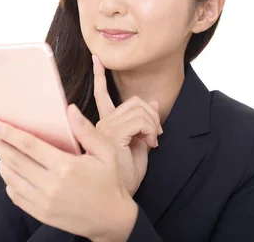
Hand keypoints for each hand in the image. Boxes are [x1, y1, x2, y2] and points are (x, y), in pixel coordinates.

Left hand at [0, 104, 137, 240]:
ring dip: (3, 162)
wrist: (112, 219)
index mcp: (66, 166)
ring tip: (3, 152)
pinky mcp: (41, 214)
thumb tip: (70, 109)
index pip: (29, 145)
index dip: (10, 133)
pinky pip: (16, 196)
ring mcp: (44, 202)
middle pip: (14, 161)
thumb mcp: (105, 152)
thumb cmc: (109, 181)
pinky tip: (13, 173)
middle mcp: (51, 185)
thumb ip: (86, 130)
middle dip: (0, 145)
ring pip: (12, 179)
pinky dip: (10, 182)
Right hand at [92, 54, 162, 195]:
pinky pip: (138, 121)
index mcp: (105, 124)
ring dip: (153, 124)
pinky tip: (151, 144)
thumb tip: (154, 101)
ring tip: (153, 142)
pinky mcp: (112, 136)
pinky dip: (151, 130)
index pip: (101, 93)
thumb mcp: (141, 146)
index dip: (99, 75)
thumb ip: (145, 123)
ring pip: (138, 109)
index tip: (96, 59)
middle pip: (133, 102)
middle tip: (156, 135)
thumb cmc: (127, 175)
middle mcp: (101, 124)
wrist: (120, 195)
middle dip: (151, 115)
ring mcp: (105, 129)